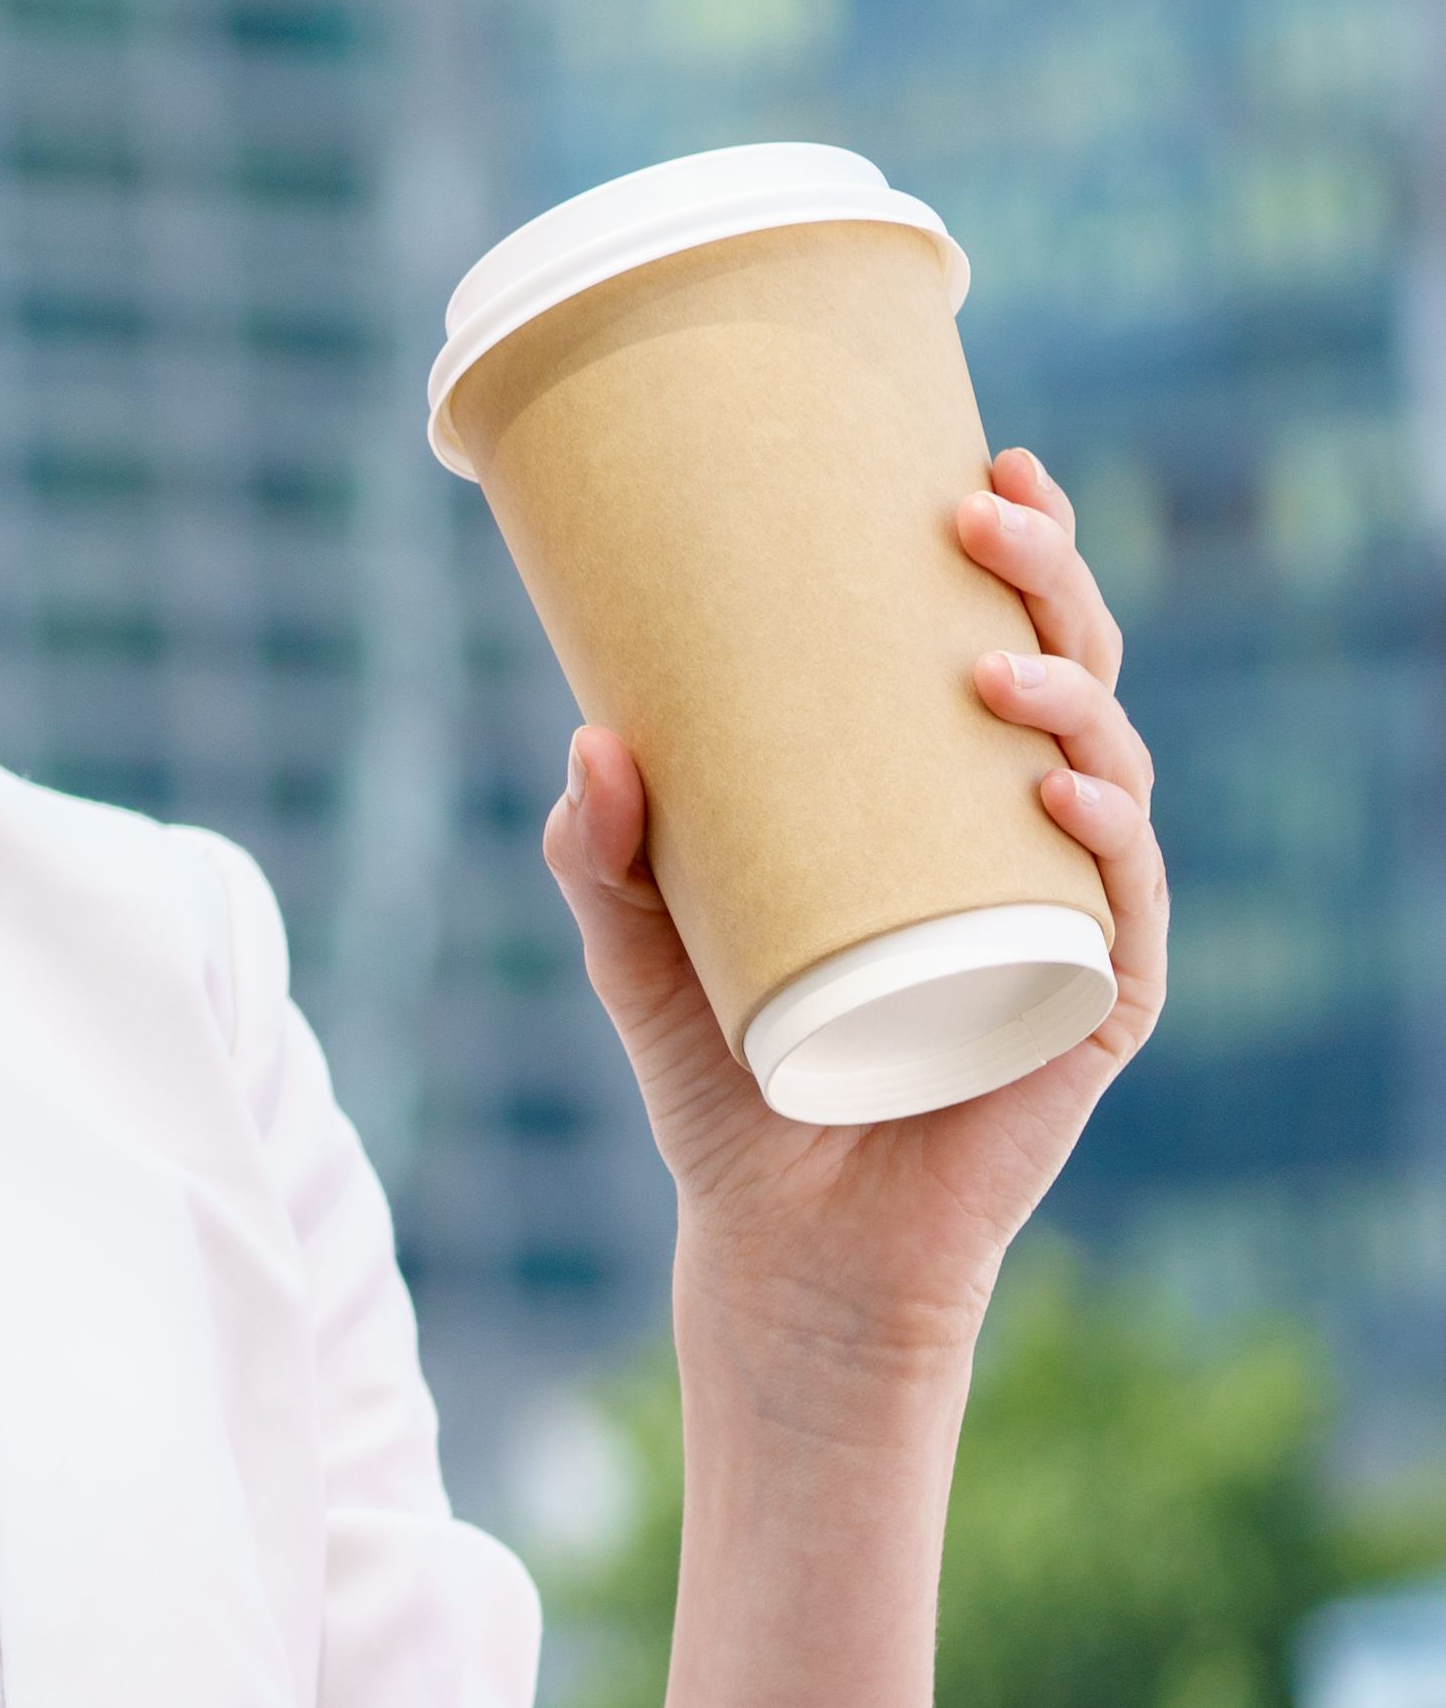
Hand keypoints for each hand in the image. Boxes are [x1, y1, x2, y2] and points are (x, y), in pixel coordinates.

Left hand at [534, 445, 1163, 1374]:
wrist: (777, 1238)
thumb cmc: (724, 1070)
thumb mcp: (637, 946)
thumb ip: (602, 852)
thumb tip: (589, 737)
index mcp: (938, 800)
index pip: (999, 649)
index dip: (1015, 557)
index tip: (982, 470)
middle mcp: (1021, 842)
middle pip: (1066, 682)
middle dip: (1044, 586)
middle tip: (979, 518)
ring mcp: (1067, 921)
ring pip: (1106, 775)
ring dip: (1064, 701)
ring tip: (990, 669)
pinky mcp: (1090, 1010)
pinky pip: (1119, 908)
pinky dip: (1101, 842)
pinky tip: (1060, 796)